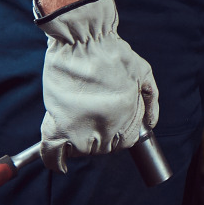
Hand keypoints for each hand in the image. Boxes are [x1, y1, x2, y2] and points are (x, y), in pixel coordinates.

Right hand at [38, 0, 158, 171]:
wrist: (83, 39)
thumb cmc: (114, 53)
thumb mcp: (144, 73)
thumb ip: (151, 101)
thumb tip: (151, 124)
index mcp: (126, 114)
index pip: (126, 141)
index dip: (122, 134)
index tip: (115, 126)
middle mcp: (103, 124)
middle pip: (104, 147)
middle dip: (104, 138)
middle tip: (97, 122)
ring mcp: (78, 125)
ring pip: (82, 150)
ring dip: (82, 144)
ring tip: (81, 128)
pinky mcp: (55, 120)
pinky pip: (52, 150)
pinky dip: (54, 160)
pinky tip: (60, 165)